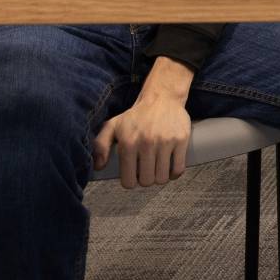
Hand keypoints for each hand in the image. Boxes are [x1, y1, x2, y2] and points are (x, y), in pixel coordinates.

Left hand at [92, 58, 192, 189]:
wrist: (161, 98)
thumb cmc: (136, 116)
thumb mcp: (113, 126)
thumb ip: (100, 146)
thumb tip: (98, 167)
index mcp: (128, 143)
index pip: (129, 180)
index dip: (131, 181)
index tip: (134, 176)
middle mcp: (146, 143)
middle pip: (147, 181)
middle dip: (146, 180)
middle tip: (146, 171)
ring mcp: (165, 142)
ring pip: (162, 177)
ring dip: (160, 177)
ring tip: (157, 169)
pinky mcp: (181, 139)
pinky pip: (179, 168)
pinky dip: (174, 173)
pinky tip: (170, 168)